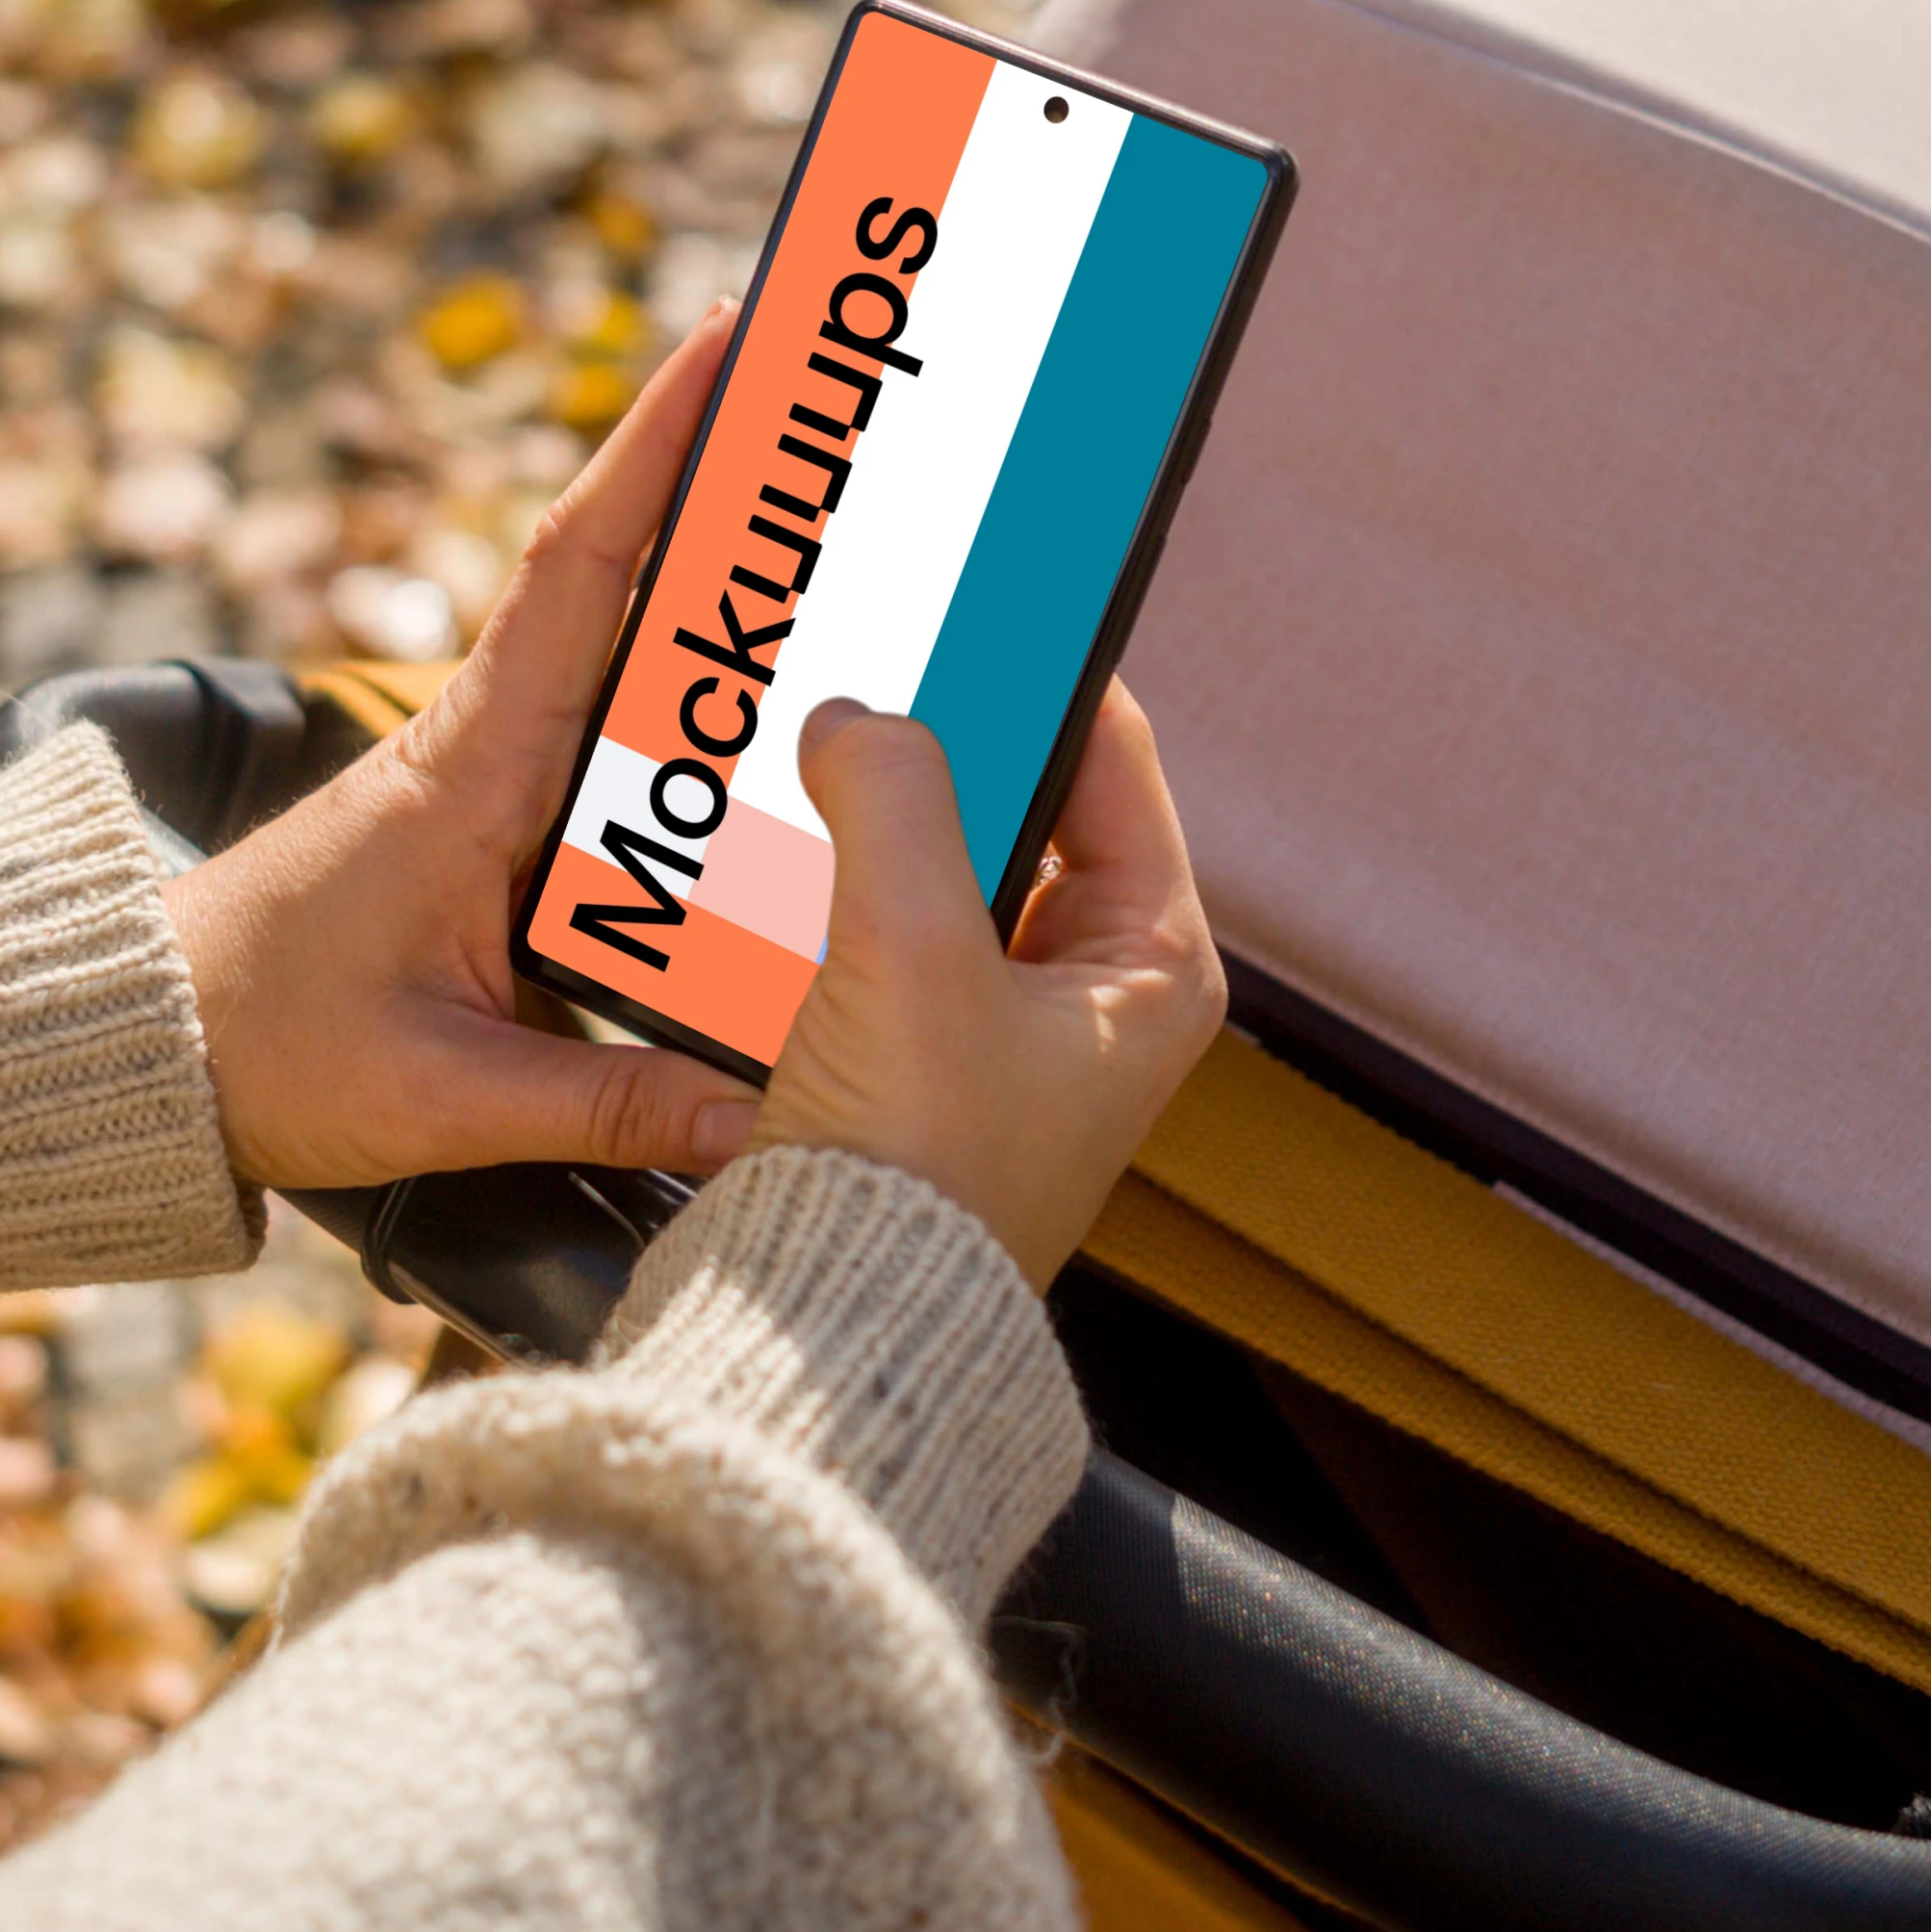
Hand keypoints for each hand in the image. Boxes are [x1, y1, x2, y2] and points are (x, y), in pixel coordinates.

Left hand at [168, 305, 761, 1194]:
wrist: (130, 1044)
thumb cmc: (258, 1049)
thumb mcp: (436, 1095)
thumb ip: (599, 1103)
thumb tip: (753, 1117)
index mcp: (472, 768)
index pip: (578, 570)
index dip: (655, 447)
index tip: (727, 339)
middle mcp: (481, 743)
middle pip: (618, 573)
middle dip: (717, 470)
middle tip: (828, 382)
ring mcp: (480, 773)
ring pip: (614, 644)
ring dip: (702, 564)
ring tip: (819, 492)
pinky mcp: (480, 820)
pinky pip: (600, 724)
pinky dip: (672, 673)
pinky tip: (747, 677)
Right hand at [753, 682, 1224, 1288]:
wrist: (833, 1337)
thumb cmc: (916, 1175)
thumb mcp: (911, 949)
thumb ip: (894, 798)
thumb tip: (865, 718)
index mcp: (1152, 968)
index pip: (1113, 761)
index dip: (1042, 670)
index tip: (973, 594)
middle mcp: (1091, 997)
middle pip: (1023, 808)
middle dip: (945, 738)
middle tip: (876, 660)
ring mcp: (1000, 1030)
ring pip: (943, 863)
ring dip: (880, 806)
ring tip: (820, 736)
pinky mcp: (915, 1063)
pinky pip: (880, 926)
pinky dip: (836, 877)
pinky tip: (777, 839)